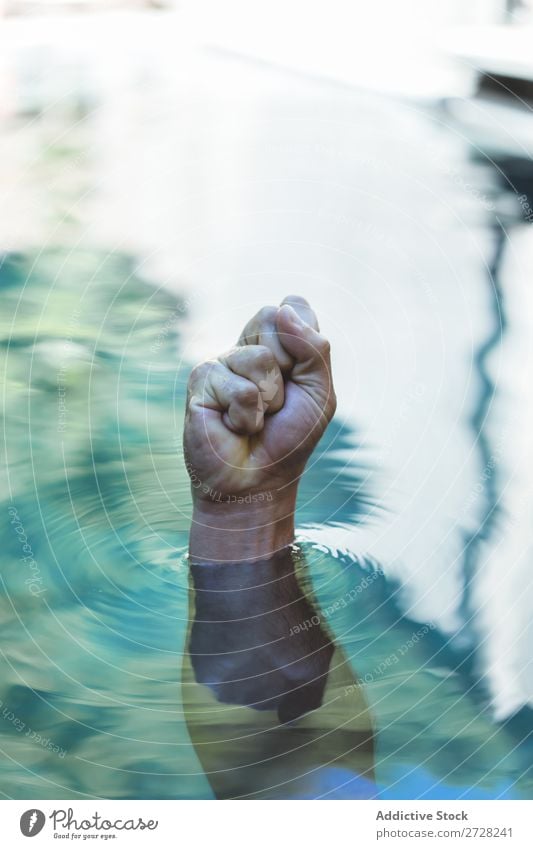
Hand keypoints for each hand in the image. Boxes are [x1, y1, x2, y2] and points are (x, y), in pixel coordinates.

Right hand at [183, 295, 335, 560]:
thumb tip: (280, 309)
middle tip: (277, 401)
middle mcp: (247, 347)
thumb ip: (314, 347)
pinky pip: (239, 389)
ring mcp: (222, 362)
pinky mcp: (200, 381)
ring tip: (256, 420)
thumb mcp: (320, 392)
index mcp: (277, 344)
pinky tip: (233, 428)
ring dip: (269, 400)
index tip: (298, 377)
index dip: (303, 339)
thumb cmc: (289, 440)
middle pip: (272, 318)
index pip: (293, 307)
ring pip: (259, 359)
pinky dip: (247, 416)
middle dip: (287, 368)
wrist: (257, 484)